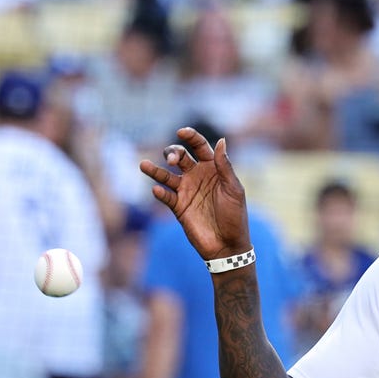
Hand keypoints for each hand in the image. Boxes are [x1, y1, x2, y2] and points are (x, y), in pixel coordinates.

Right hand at [139, 127, 251, 260]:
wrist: (228, 245)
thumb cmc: (235, 216)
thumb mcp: (233, 190)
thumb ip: (225, 166)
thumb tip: (221, 140)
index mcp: (213, 169)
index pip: (199, 147)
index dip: (191, 137)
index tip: (182, 132)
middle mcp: (197, 176)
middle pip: (179, 156)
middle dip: (173, 153)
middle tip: (173, 160)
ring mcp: (186, 191)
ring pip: (165, 175)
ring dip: (154, 170)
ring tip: (143, 165)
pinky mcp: (178, 207)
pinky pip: (165, 196)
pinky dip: (160, 192)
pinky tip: (157, 191)